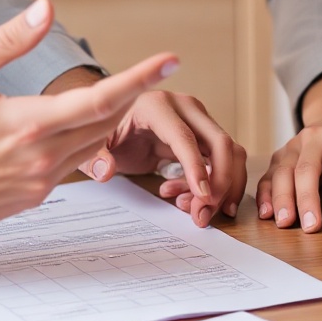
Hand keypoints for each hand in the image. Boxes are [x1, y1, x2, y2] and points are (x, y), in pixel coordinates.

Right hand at [0, 0, 178, 243]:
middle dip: (133, 94)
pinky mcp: (32, 198)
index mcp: (28, 123)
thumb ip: (8, 40)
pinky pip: (70, 166)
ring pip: (93, 147)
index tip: (170, 60)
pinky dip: (79, 143)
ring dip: (108, 120)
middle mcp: (41, 157)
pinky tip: (67, 127)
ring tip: (115, 94)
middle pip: (108, 123)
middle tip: (154, 70)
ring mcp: (38, 182)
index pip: (102, 100)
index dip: (140, 78)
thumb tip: (46, 8)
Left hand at [74, 89, 248, 227]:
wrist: (112, 119)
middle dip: (219, 182)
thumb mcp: (93, 143)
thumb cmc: (105, 129)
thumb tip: (106, 171)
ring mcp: (197, 119)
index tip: (202, 197)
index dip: (196, 168)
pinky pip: (221, 161)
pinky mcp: (203, 135)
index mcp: (156, 105)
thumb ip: (96, 158)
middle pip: (220, 142)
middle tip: (203, 215)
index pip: (185, 137)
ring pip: (229, 152)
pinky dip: (217, 184)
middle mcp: (184, 107)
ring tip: (195, 213)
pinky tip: (190, 201)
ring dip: (222, 186)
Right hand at [255, 69, 321, 231]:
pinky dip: (265, 193)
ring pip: (283, 170)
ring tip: (284, 223)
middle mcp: (313, 136)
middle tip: (310, 227)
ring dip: (282, 198)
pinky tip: (266, 213)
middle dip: (307, 199)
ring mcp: (294, 145)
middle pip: (306, 167)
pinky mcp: (281, 156)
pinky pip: (269, 174)